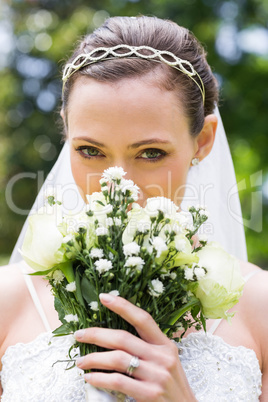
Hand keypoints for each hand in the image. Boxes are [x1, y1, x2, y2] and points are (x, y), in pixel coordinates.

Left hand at [74, 293, 195, 401]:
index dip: (123, 306)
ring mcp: (157, 376)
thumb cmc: (170, 388)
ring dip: (94, 358)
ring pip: (117, 358)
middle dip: (97, 334)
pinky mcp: (150, 394)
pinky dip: (100, 378)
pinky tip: (90, 378)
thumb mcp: (165, 363)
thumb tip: (115, 340)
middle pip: (123, 338)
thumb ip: (147, 350)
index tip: (104, 297)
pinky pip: (118, 381)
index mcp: (166, 345)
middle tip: (79, 334)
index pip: (143, 319)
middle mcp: (162, 357)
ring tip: (80, 361)